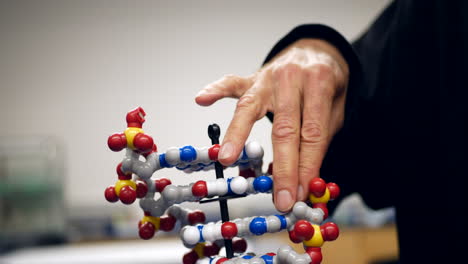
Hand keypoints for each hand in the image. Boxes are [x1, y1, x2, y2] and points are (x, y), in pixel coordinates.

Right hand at [195, 39, 348, 211]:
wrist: (316, 52)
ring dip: (238, 135)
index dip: (307, 167)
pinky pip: (230, 83)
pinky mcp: (251, 78)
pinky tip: (202, 99)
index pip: (312, 134)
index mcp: (319, 83)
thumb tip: (305, 181)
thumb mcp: (334, 110)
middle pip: (284, 128)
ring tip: (227, 158)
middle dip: (283, 167)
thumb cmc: (325, 87)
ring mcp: (267, 77)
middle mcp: (292, 78)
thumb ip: (320, 141)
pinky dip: (215, 90)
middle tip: (279, 197)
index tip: (300, 194)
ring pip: (250, 108)